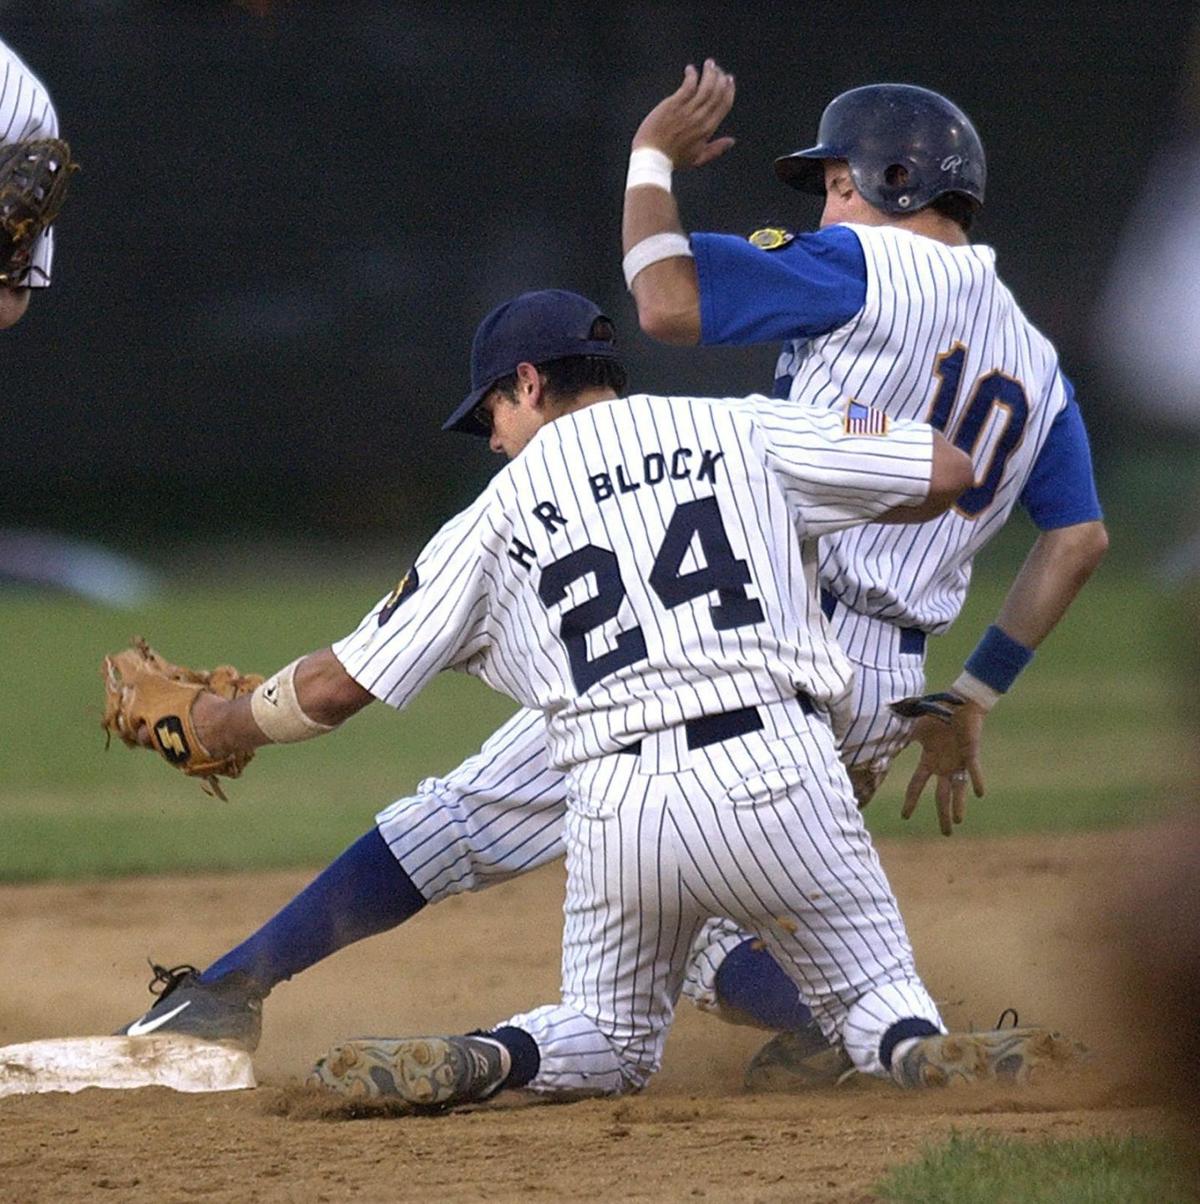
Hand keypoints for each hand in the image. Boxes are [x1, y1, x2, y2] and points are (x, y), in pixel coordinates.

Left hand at [632, 59, 735, 169]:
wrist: (653, 158)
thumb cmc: (673, 159)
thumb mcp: (698, 159)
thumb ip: (716, 149)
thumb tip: (732, 141)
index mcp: (708, 130)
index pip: (724, 104)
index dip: (729, 90)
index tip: (729, 80)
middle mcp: (701, 119)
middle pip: (717, 92)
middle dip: (720, 78)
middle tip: (719, 69)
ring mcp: (687, 111)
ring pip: (705, 86)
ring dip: (710, 72)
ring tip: (709, 64)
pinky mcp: (674, 104)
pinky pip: (688, 85)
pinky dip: (692, 75)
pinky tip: (690, 70)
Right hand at [899, 701, 986, 835]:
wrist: (959, 703)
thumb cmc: (938, 713)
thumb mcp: (916, 728)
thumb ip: (902, 737)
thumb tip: (878, 738)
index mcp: (930, 760)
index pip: (917, 785)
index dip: (911, 801)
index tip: (905, 816)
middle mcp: (944, 766)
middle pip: (942, 796)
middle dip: (943, 815)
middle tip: (946, 834)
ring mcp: (958, 762)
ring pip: (958, 789)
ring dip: (958, 805)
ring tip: (958, 822)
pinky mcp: (970, 753)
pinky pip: (973, 770)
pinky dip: (976, 781)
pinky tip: (979, 794)